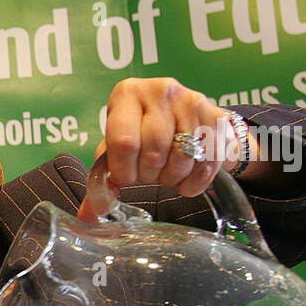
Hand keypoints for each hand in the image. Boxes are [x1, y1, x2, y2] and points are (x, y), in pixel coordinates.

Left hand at [77, 77, 258, 221]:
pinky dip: (195, 181)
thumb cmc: (141, 135)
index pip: (124, 142)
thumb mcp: (117, 148)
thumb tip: (88, 216)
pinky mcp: (217, 116)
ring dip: (172, 178)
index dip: (124, 170)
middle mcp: (160, 90)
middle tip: (148, 175)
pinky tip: (186, 181)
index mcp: (127, 94)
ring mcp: (192, 100)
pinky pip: (208, 161)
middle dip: (149, 174)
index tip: (126, 178)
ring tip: (166, 174)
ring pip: (183, 157)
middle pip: (154, 150)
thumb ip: (102, 178)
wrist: (185, 120)